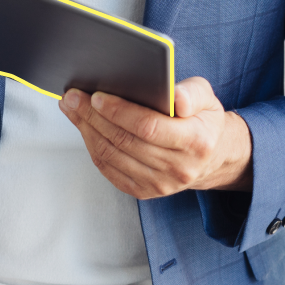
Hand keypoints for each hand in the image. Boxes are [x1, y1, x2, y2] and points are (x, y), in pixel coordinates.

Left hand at [59, 76, 252, 198]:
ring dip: (87, 130)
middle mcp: (178, 168)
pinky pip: (110, 169)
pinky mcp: (144, 191)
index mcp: (195, 142)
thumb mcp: (206, 97)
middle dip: (93, 117)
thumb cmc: (203, 120)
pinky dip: (92, 146)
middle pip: (125, 141)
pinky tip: (84, 127)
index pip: (149, 127)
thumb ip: (191, 93)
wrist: (211, 157)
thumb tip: (174, 96)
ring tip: (72, 108)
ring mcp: (160, 185)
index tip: (97, 95)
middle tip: (73, 97)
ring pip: (112, 156)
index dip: (120, 112)